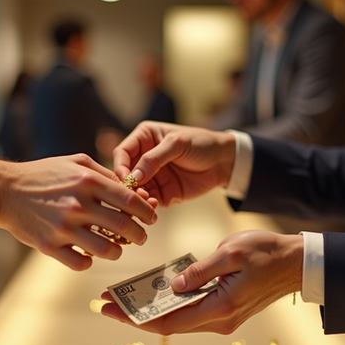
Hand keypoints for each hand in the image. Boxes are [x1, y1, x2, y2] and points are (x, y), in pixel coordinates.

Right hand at [0, 154, 157, 269]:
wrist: (5, 191)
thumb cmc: (44, 175)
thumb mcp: (76, 163)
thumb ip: (105, 174)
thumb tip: (132, 189)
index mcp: (87, 181)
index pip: (130, 200)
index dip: (147, 211)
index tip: (151, 217)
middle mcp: (78, 205)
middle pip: (124, 227)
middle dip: (139, 235)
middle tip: (140, 237)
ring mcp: (63, 227)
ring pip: (107, 250)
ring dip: (118, 251)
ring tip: (117, 248)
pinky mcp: (49, 246)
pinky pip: (81, 263)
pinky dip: (90, 261)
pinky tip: (88, 253)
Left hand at [100, 230, 302, 333]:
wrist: (297, 262)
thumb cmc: (267, 253)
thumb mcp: (230, 253)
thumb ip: (199, 272)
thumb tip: (173, 285)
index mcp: (219, 308)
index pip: (168, 320)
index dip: (136, 317)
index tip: (110, 307)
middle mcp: (219, 319)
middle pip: (168, 323)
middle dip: (135, 314)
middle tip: (106, 302)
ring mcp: (222, 317)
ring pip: (177, 319)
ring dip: (150, 310)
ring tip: (124, 297)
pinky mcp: (224, 309)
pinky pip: (190, 311)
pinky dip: (169, 304)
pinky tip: (153, 293)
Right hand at [113, 121, 235, 206]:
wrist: (225, 161)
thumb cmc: (202, 144)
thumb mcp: (177, 144)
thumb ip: (154, 158)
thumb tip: (133, 177)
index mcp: (144, 138)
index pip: (122, 152)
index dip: (120, 166)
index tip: (124, 178)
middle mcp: (144, 158)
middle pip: (125, 174)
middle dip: (127, 185)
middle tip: (134, 193)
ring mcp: (152, 177)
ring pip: (135, 190)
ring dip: (137, 197)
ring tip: (146, 200)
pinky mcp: (162, 193)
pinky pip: (149, 201)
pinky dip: (149, 205)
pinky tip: (154, 205)